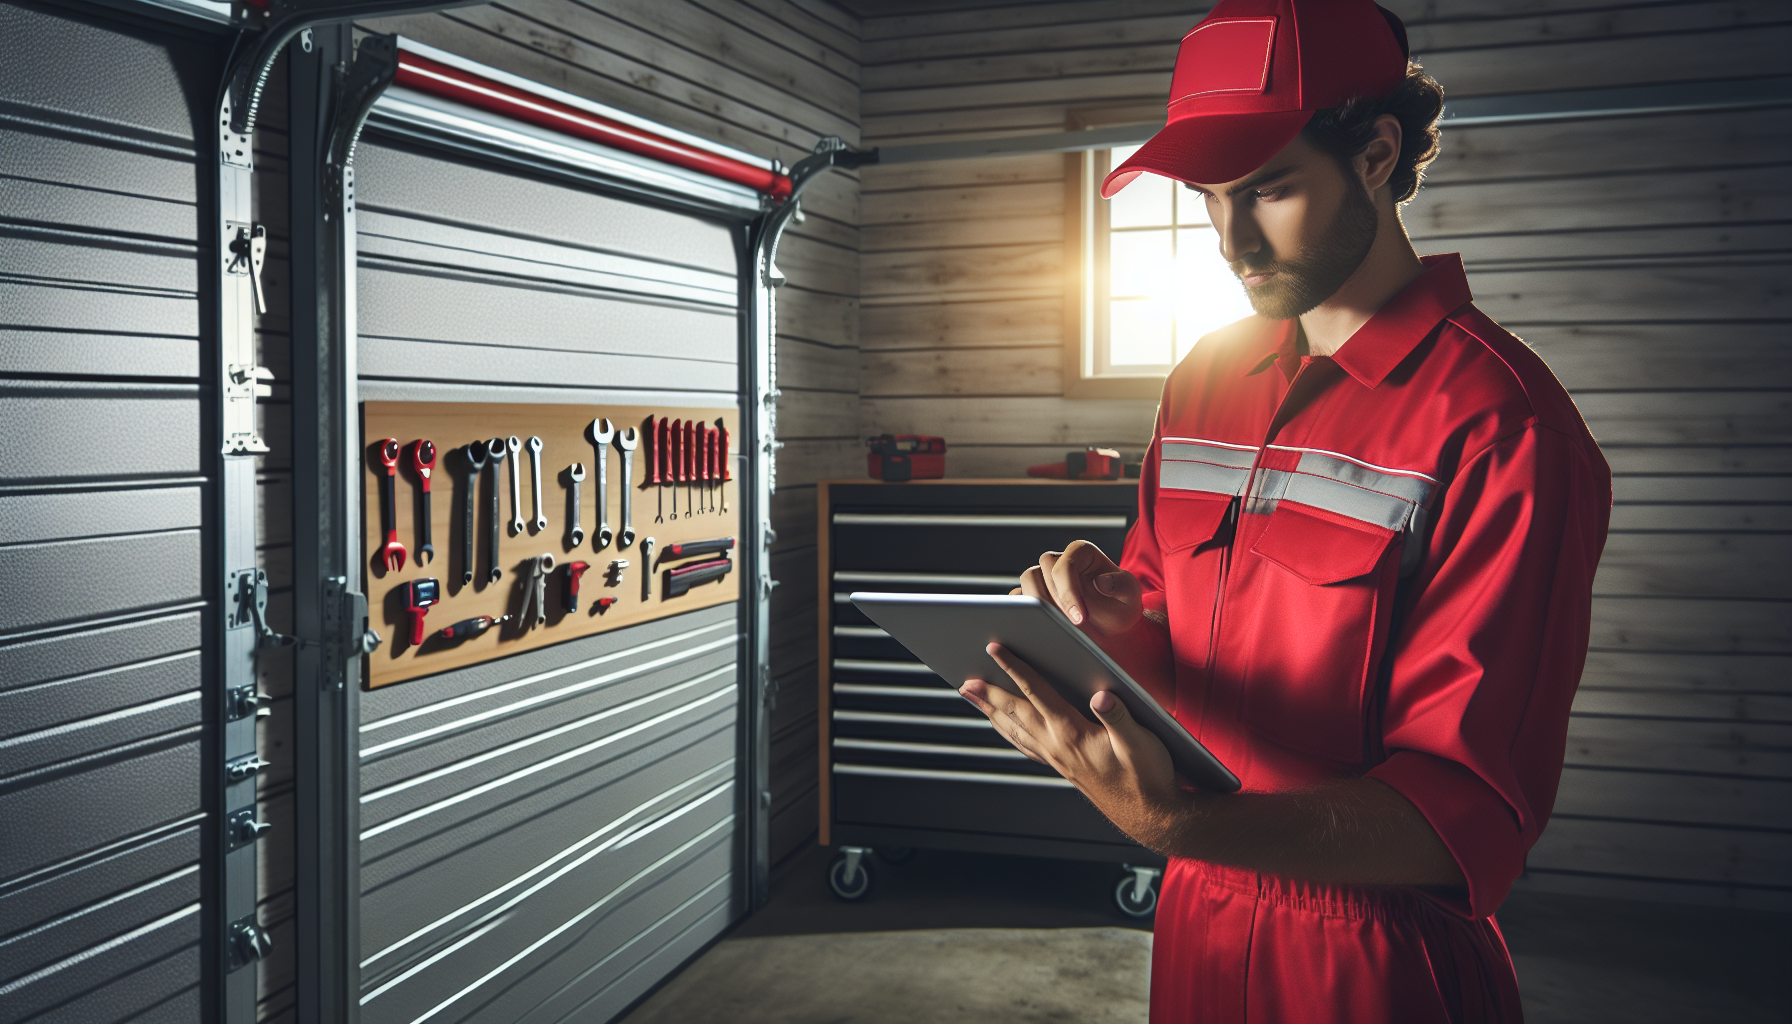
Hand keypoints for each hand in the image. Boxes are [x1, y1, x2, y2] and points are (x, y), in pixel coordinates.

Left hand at [960, 642, 1183, 851]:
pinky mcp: (1064, 768)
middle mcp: (1058, 747)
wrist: (1154, 816)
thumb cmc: (1150, 778)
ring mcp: (1058, 759)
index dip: (1015, 668)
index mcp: (1073, 735)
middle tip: (964, 680)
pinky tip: (1007, 727)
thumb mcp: (1142, 743)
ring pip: (1015, 730)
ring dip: (992, 712)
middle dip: (989, 693)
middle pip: (1015, 713)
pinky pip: (1026, 745)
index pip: (1037, 693)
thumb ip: (1120, 717)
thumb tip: (1101, 695)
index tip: (995, 649)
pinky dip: (1010, 731)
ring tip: (974, 698)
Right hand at [1011, 540, 1143, 638]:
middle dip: (1053, 601)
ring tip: (1057, 627)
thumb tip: (1102, 582)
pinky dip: (1024, 612)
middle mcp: (1059, 561)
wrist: (1111, 625)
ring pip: (1026, 581)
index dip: (1069, 592)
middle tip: (1069, 625)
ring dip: (1038, 606)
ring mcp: (1044, 577)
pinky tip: (1041, 629)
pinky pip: (1019, 598)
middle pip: (1039, 570)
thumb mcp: (1131, 596)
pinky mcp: (1034, 595)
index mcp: (1081, 553)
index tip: (1080, 618)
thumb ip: (1122, 586)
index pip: (1065, 565)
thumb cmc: (1121, 606)